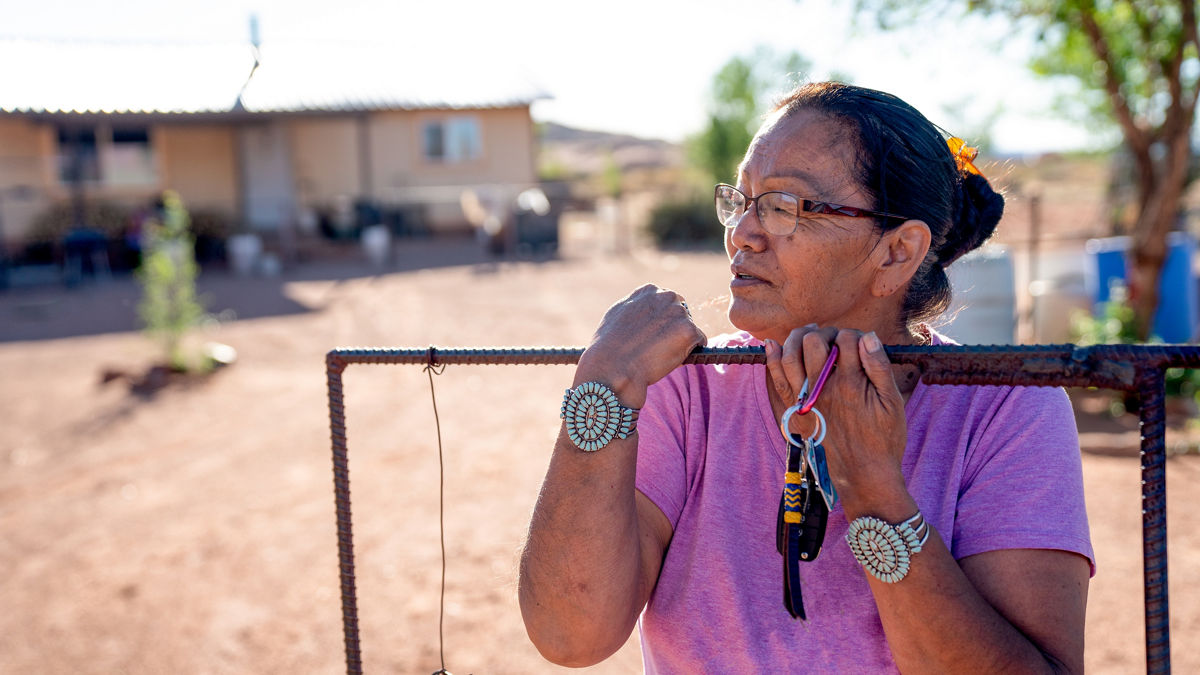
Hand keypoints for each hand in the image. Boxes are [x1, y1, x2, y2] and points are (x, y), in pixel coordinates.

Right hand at [576, 284, 706, 408]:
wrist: (612, 367)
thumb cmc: (609, 347)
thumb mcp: (618, 315)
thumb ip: (636, 307)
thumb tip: (646, 310)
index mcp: (649, 291)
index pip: (666, 302)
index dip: (661, 321)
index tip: (653, 334)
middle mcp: (666, 296)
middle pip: (681, 313)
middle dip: (674, 329)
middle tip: (659, 348)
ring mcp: (679, 313)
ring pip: (689, 329)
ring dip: (681, 342)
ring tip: (659, 355)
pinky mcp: (689, 331)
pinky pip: (699, 342)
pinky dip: (690, 353)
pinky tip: (671, 360)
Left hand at [765, 326, 908, 514]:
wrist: (864, 475)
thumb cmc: (884, 440)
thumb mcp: (893, 403)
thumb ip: (879, 367)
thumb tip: (869, 337)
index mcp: (851, 383)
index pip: (847, 340)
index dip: (856, 336)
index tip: (861, 345)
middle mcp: (824, 388)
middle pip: (815, 341)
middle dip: (826, 332)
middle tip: (835, 339)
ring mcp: (806, 399)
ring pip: (790, 355)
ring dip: (798, 339)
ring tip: (809, 336)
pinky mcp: (795, 411)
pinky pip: (777, 380)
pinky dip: (773, 360)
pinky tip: (773, 345)